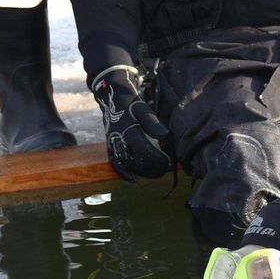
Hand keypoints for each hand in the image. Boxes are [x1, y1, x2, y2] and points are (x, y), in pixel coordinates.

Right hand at [92, 66, 171, 180]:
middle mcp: (119, 140)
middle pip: (137, 162)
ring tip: (158, 173)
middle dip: (153, 168)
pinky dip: (123, 173)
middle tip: (167, 169)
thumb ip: (153, 123)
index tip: (170, 162)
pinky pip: (115, 164)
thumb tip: (165, 136)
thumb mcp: (143, 109)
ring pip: (128, 165)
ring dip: (143, 172)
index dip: (158, 160)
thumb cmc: (131, 104)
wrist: (112, 98)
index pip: (145, 151)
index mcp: (128, 131)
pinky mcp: (110, 147)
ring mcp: (113, 145)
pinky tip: (134, 180)